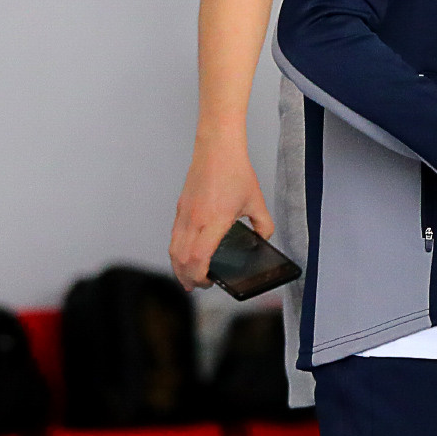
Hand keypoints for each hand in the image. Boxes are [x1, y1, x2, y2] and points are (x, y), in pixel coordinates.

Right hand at [171, 143, 272, 287]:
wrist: (217, 150)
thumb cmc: (236, 173)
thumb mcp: (257, 202)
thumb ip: (263, 225)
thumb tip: (262, 240)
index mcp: (214, 221)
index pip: (199, 258)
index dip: (200, 276)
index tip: (209, 283)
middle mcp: (194, 220)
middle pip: (181, 259)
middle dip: (188, 277)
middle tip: (199, 286)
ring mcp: (184, 214)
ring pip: (174, 249)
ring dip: (179, 266)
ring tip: (189, 277)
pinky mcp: (180, 208)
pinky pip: (174, 236)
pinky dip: (177, 251)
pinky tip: (186, 256)